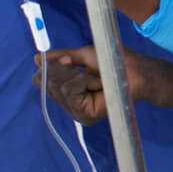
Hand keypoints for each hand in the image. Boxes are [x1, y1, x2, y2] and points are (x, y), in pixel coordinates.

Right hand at [36, 47, 168, 124]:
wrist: (136, 71)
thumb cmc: (114, 62)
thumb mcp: (82, 55)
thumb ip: (60, 58)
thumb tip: (37, 60)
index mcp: (68, 92)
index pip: (42, 81)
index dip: (46, 69)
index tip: (62, 60)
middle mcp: (70, 104)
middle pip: (48, 83)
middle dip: (63, 69)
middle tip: (82, 68)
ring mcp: (76, 112)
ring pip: (59, 87)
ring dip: (77, 75)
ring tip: (96, 78)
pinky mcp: (84, 116)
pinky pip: (70, 91)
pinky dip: (83, 81)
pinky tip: (98, 84)